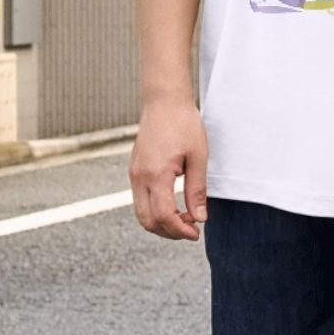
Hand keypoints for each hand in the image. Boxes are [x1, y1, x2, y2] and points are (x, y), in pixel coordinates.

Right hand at [129, 97, 207, 240]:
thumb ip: (197, 190)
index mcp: (156, 174)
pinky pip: (140, 200)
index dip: (180, 230)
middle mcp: (140, 177)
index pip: (164, 216)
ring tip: (184, 219)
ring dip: (161, 223)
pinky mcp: (134, 171)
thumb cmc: (183, 124)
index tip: (196, 232)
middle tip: (191, 230)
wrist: (164, 101)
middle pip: (147, 221)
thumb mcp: (198, 157)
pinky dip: (155, 210)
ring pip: (141, 213)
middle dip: (169, 232)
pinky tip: (173, 206)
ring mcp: (134, 174)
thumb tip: (200, 218)